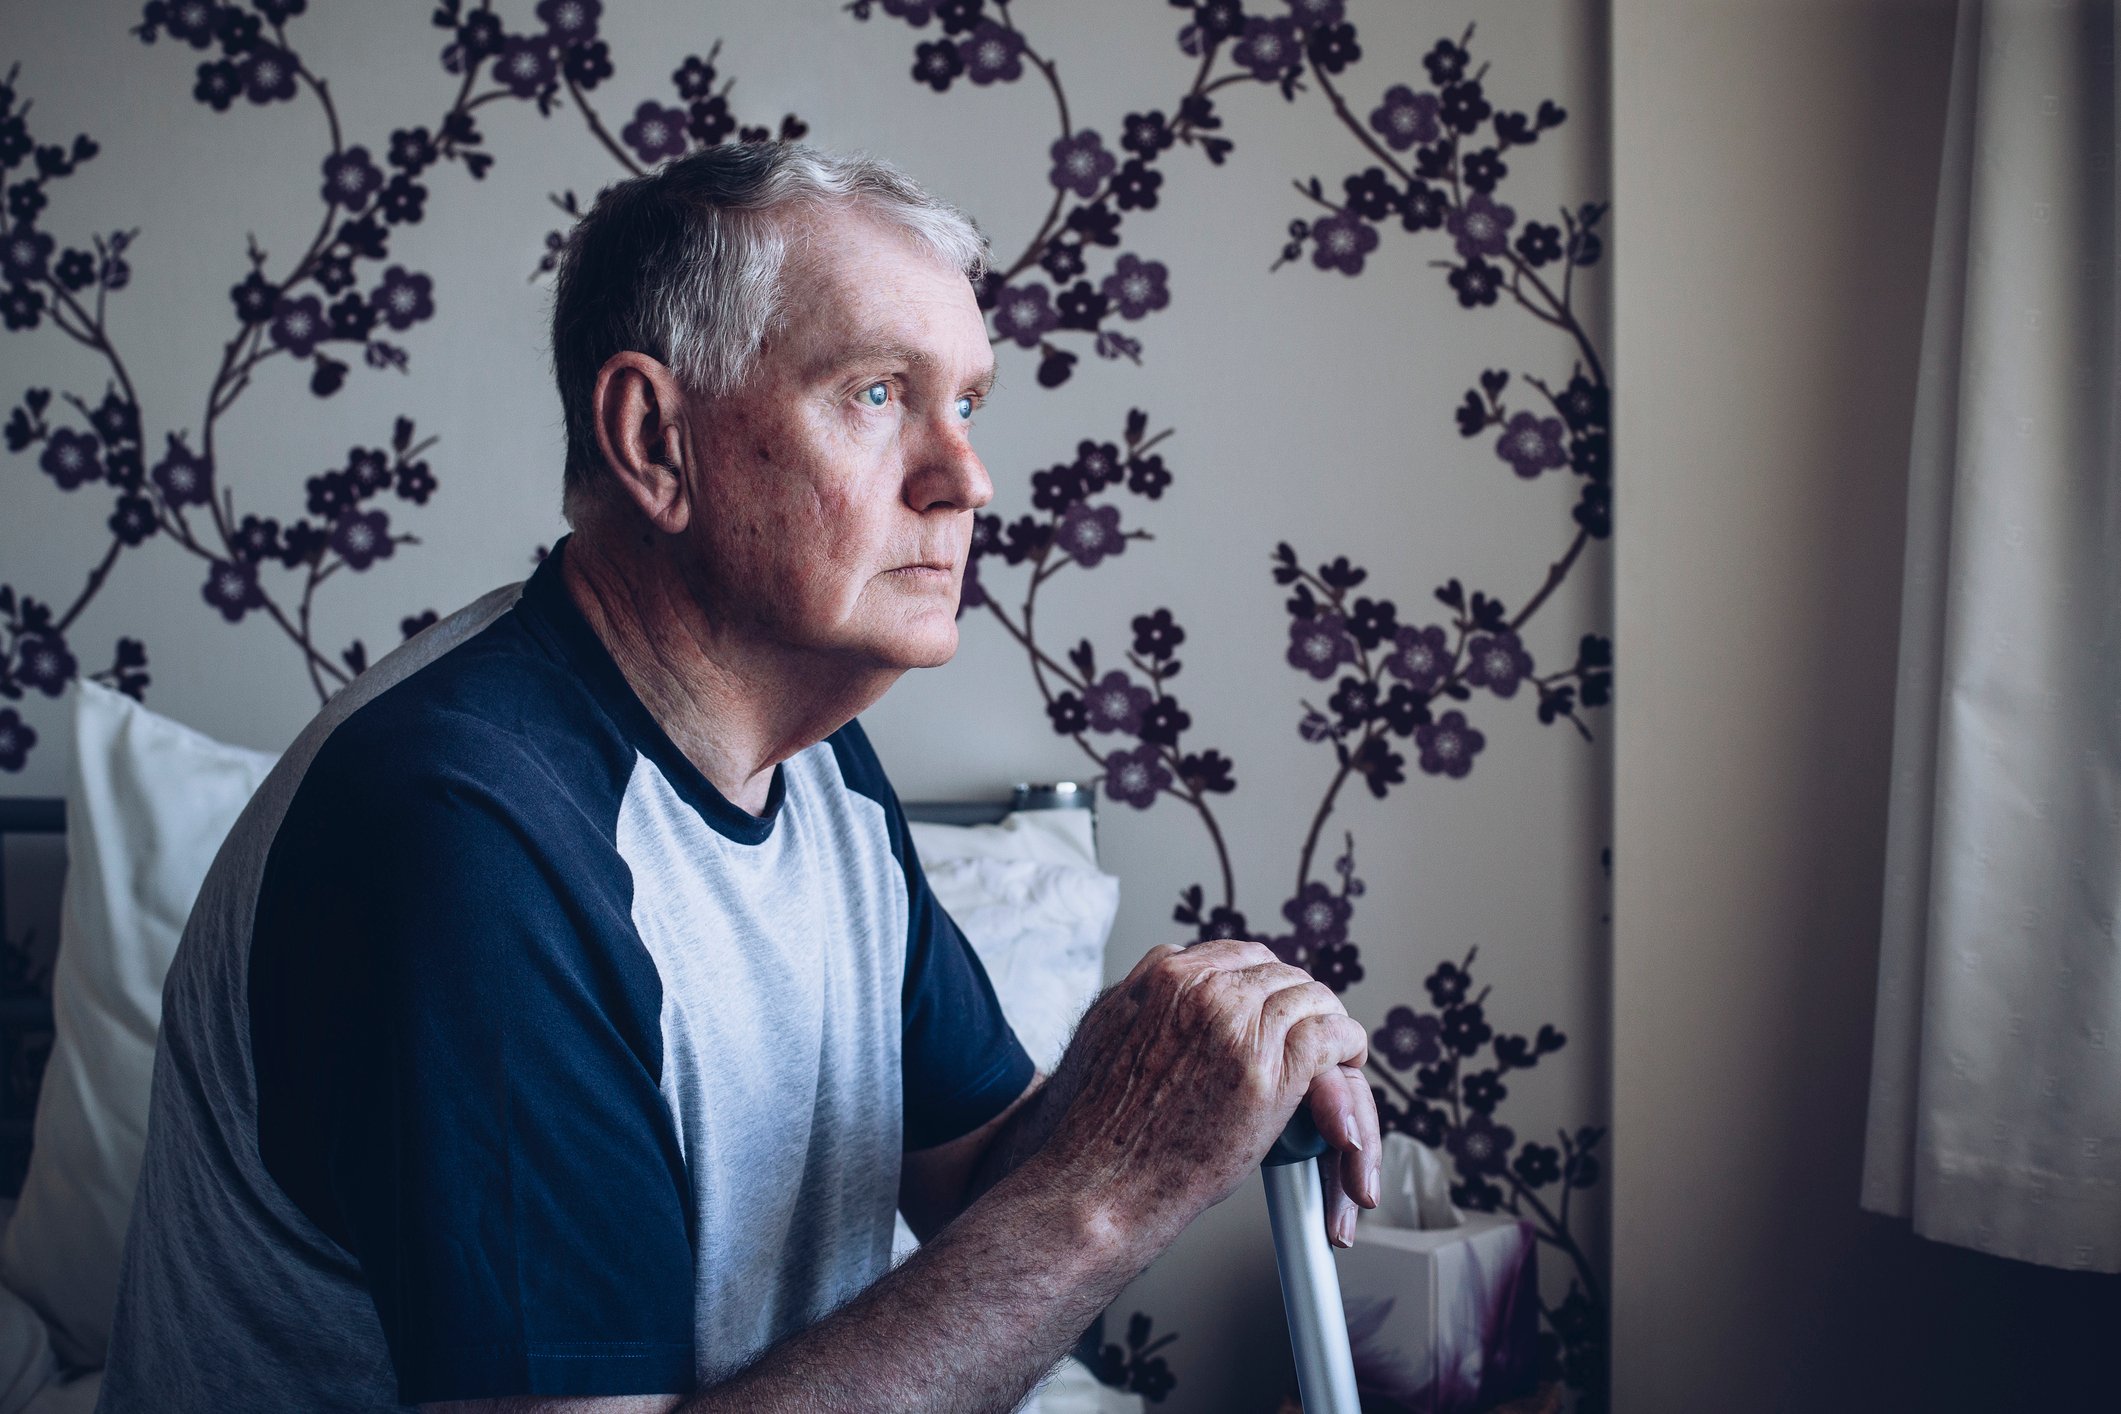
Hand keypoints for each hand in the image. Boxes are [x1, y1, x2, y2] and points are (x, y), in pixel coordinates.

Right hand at [1034, 939, 1381, 1251]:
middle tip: (1306, 1033)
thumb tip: (1166, 986)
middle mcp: (1206, 990)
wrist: (1102, 1181)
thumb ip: (1142, 998)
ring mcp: (1240, 1027)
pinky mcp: (1274, 1071)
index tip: (1272, 1008)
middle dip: (1297, 1003)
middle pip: (1279, 974)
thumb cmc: (1098, 1126)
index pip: (1240, 955)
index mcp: (1165, 976)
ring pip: (1312, 999)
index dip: (1263, 983)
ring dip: (1328, 1022)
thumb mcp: (1105, 1030)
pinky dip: (1349, 1044)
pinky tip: (1349, 1059)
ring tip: (1334, 1049)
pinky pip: (1333, 1035)